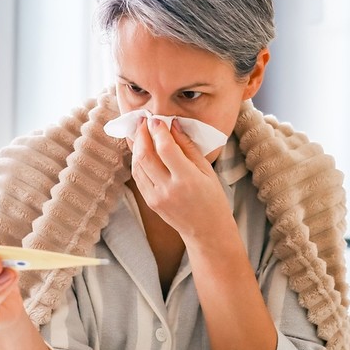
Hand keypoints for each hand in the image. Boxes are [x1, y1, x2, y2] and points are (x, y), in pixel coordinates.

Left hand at [128, 118, 231, 239]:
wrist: (207, 230)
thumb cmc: (212, 198)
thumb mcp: (206, 170)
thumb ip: (188, 147)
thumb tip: (173, 125)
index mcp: (187, 179)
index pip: (165, 148)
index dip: (158, 130)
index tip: (156, 119)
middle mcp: (168, 189)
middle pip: (145, 155)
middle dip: (141, 134)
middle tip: (143, 121)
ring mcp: (156, 197)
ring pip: (137, 165)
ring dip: (137, 146)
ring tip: (141, 133)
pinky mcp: (150, 202)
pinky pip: (138, 177)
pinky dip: (137, 161)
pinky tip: (142, 151)